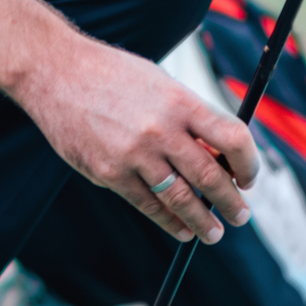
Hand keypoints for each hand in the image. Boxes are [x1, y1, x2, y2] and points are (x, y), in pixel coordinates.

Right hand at [13, 34, 256, 243]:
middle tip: (241, 216)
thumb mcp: (160, 84)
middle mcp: (161, 129)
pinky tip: (181, 228)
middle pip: (209, 176)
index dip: (248, 163)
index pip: (232, 138)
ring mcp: (133, 154)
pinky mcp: (109, 173)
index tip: (249, 178)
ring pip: (180, 198)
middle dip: (230, 202)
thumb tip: (219, 157)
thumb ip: (188, 118)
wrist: (56, 73)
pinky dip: (169, 221)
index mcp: (180, 101)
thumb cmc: (113, 76)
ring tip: (215, 232)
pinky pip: (147, 205)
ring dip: (203, 221)